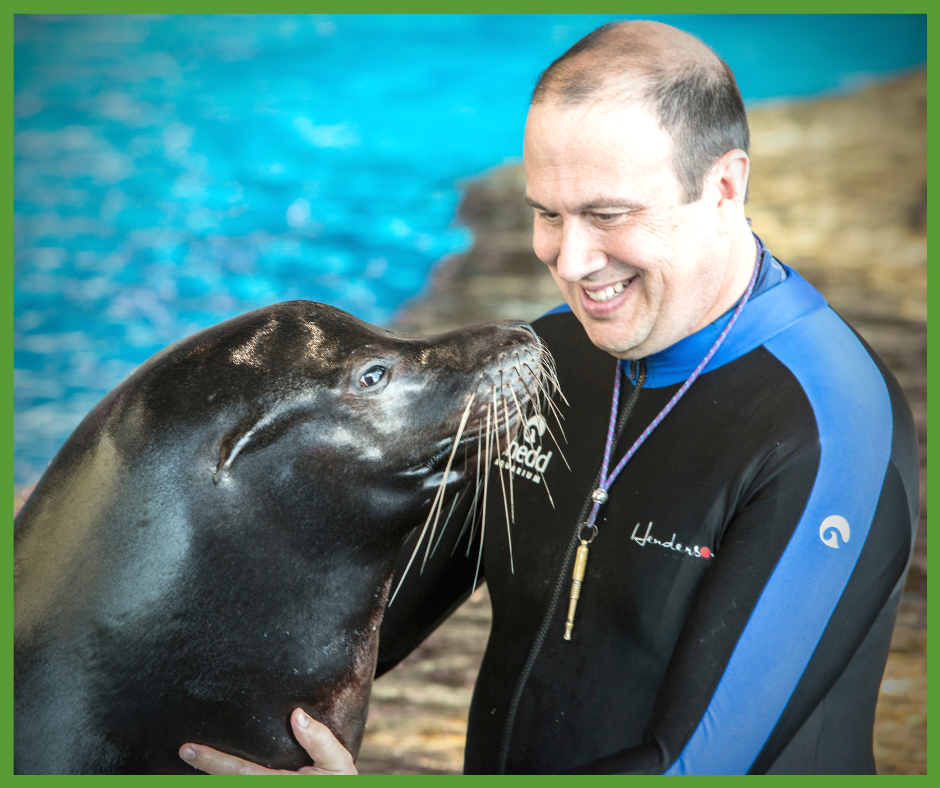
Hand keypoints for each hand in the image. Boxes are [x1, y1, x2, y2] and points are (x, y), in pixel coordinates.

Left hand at [179, 708, 358, 774]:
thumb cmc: (340, 787)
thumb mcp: (339, 765)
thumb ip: (320, 740)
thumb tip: (296, 715)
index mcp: (279, 784)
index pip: (237, 773)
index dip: (211, 761)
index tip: (186, 749)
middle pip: (227, 785)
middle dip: (204, 773)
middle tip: (183, 753)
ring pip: (233, 787)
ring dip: (215, 779)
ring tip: (193, 764)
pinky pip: (241, 785)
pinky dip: (229, 780)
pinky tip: (222, 773)